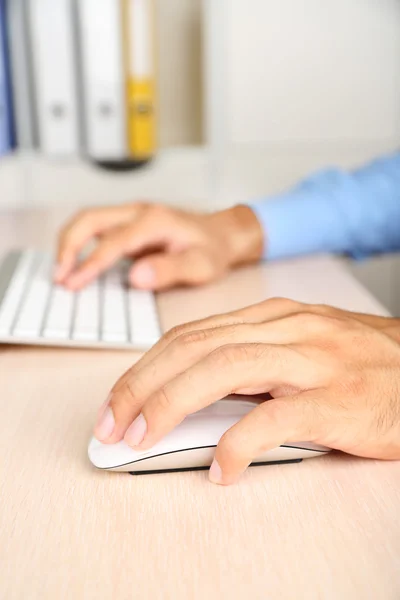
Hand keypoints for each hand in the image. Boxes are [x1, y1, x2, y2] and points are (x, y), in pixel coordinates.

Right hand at [54, 203, 262, 289]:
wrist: (223, 234)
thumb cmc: (213, 250)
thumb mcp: (201, 266)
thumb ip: (169, 270)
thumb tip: (135, 276)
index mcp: (155, 221)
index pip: (113, 241)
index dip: (90, 264)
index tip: (73, 284)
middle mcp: (139, 212)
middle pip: (90, 219)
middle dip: (68, 246)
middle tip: (58, 277)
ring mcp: (132, 215)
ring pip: (89, 220)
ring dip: (70, 242)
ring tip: (61, 272)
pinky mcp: (129, 224)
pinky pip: (96, 228)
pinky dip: (79, 242)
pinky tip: (74, 263)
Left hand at [94, 298, 399, 484]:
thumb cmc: (359, 362)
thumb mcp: (297, 347)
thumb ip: (249, 360)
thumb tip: (192, 392)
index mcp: (272, 317)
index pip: (191, 335)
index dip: (145, 367)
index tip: (118, 400)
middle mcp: (286, 329)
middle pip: (196, 347)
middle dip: (143, 384)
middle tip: (113, 424)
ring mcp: (312, 361)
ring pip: (225, 368)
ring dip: (172, 404)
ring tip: (141, 438)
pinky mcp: (336, 400)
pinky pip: (276, 419)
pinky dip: (239, 443)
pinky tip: (220, 468)